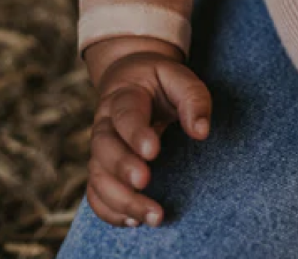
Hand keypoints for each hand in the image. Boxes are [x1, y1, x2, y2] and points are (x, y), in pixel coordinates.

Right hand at [84, 35, 211, 226]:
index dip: (135, 134)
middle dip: (122, 168)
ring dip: (121, 200)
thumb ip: (193, 98)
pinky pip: (95, 194)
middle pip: (103, 148)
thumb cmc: (160, 81)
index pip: (124, 114)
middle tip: (144, 182)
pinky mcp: (102, 169)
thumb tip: (201, 131)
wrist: (132, 79)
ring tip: (152, 216)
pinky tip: (134, 221)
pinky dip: (109, 211)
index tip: (152, 151)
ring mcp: (100, 149)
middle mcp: (105, 124)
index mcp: (123, 96)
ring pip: (98, 177)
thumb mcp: (178, 76)